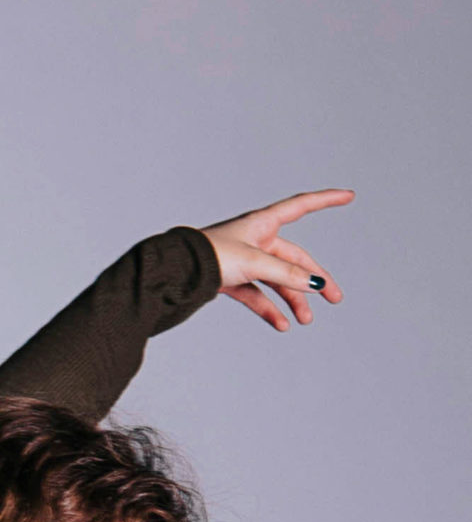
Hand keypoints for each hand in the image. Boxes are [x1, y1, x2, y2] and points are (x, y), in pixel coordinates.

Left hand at [200, 190, 352, 330]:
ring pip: (277, 281)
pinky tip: (281, 324)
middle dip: (314, 279)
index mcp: (263, 222)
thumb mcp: (255, 263)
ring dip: (292, 300)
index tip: (348, 196)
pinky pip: (256, 296)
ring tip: (305, 320)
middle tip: (334, 297)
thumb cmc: (209, 257)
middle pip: (294, 259)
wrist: (173, 275)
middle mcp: (256, 239)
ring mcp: (243, 262)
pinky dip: (268, 309)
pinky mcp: (230, 281)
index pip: (302, 205)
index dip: (326, 200)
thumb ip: (287, 273)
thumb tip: (315, 283)